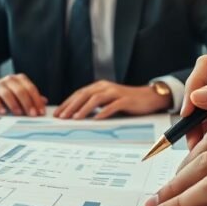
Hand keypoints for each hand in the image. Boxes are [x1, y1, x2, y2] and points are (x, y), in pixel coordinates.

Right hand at [0, 74, 46, 115]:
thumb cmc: (8, 93)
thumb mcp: (20, 93)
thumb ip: (32, 97)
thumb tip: (45, 102)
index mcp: (19, 79)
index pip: (30, 88)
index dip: (37, 100)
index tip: (41, 112)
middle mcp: (9, 80)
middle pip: (20, 91)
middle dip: (28, 103)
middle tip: (32, 115)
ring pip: (7, 94)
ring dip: (14, 105)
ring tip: (19, 114)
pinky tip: (3, 113)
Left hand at [54, 80, 171, 118]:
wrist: (148, 97)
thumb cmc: (126, 100)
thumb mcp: (107, 100)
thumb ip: (94, 104)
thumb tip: (77, 114)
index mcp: (99, 86)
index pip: (79, 94)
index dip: (67, 103)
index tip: (58, 113)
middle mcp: (105, 87)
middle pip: (84, 95)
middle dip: (71, 106)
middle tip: (62, 117)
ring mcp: (115, 93)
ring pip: (96, 99)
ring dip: (84, 109)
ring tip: (75, 118)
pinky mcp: (125, 100)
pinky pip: (113, 106)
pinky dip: (104, 112)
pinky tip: (97, 119)